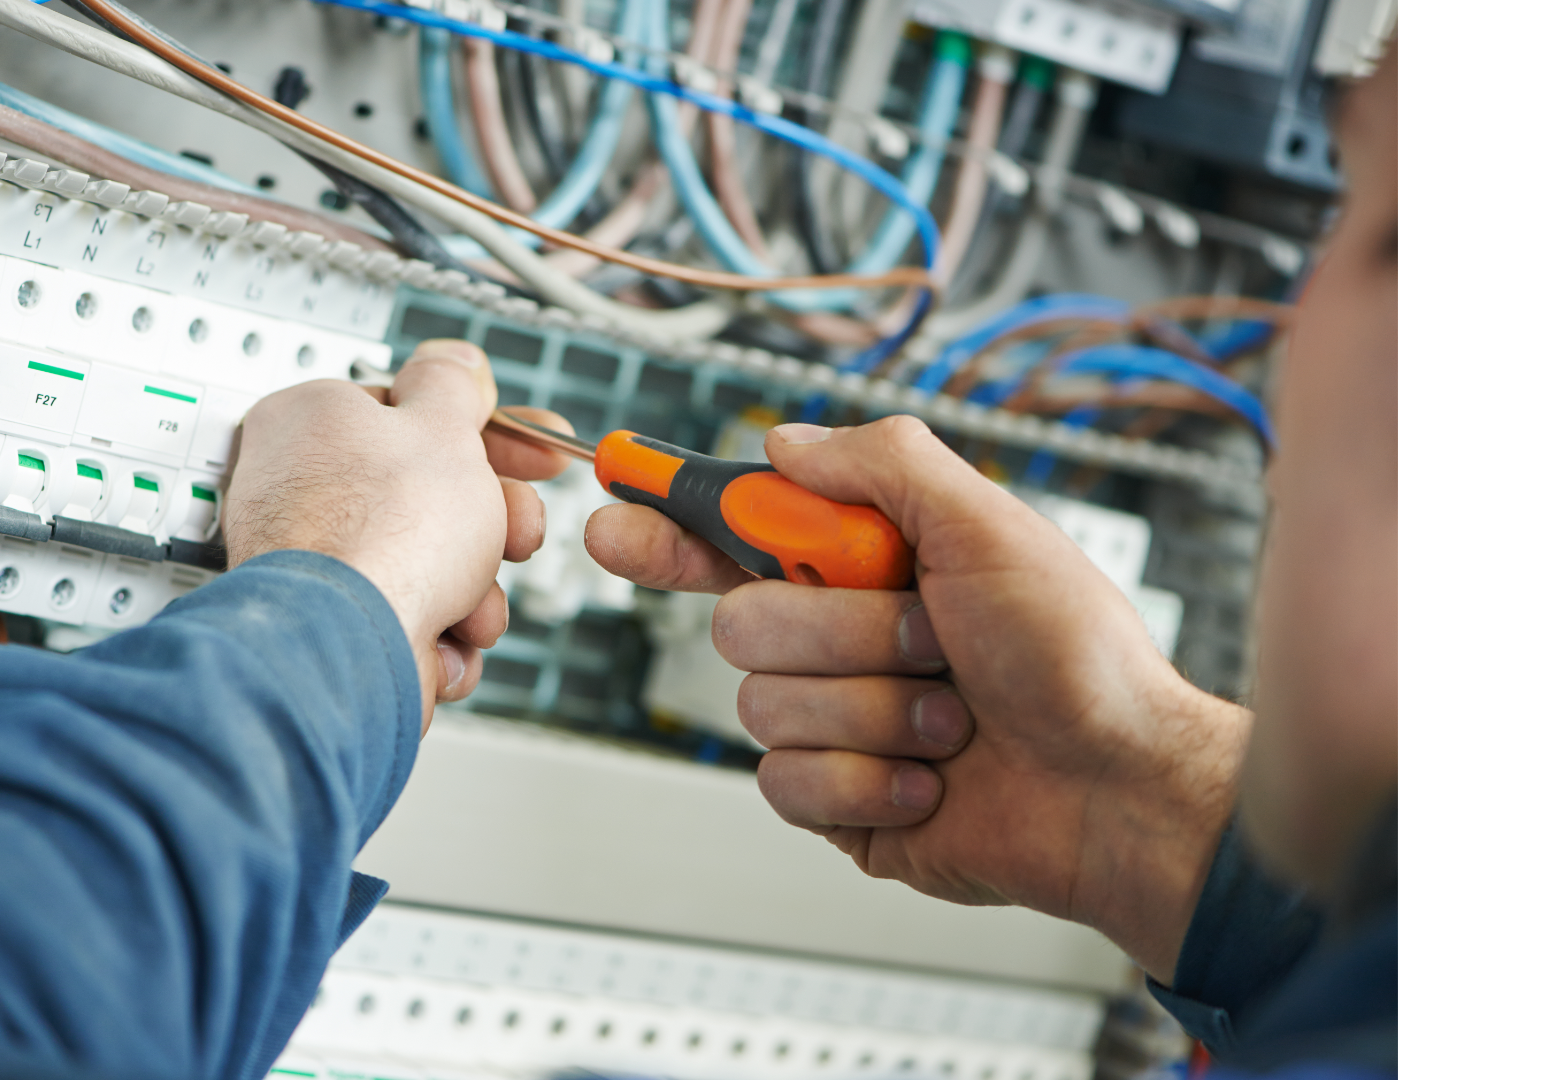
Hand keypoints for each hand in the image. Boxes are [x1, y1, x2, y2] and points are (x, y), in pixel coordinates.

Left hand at [222, 339, 572, 723]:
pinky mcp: (333, 628)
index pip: (413, 416)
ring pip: (427, 567)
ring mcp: (315, 566)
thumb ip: (453, 386)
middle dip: (491, 527)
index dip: (488, 436)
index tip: (533, 455)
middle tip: (518, 532)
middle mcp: (301, 490)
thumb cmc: (381, 534)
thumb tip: (454, 360)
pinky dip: (440, 638)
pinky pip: (407, 621)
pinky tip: (443, 644)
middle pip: (428, 497)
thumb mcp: (441, 428)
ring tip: (473, 608)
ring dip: (473, 592)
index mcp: (314, 422)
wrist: (348, 649)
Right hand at [583, 416, 1248, 980]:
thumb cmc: (1079, 657)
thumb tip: (782, 443)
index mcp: (866, 564)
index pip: (735, 533)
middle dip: (844, 632)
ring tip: (950, 718)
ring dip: (873, 710)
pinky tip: (931, 778)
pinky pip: (784, 783)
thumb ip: (880, 465)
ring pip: (762, 706)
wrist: (1119, 788)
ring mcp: (835, 722)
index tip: (613, 511)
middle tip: (931, 638)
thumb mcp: (989, 524)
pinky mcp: (835, 801)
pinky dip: (868, 779)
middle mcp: (841, 637)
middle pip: (740, 621)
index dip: (669, 522)